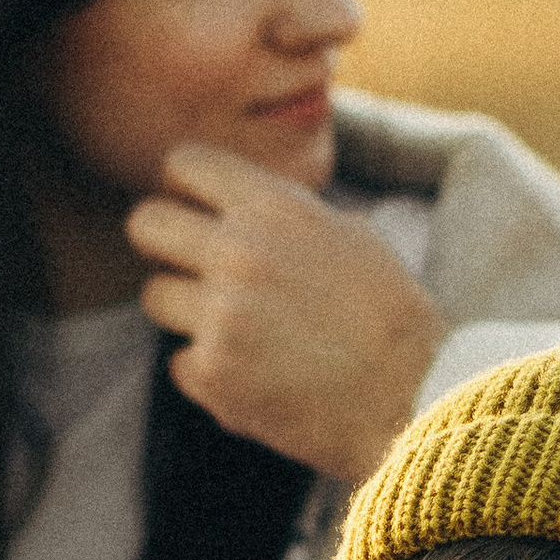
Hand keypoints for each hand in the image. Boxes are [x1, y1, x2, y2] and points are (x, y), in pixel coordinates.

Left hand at [128, 144, 445, 481]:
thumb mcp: (350, 234)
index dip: (183, 188)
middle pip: (144, 223)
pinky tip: (258, 377)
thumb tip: (237, 203)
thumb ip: (285, 213)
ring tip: (241, 331)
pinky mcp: (214, 374)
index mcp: (274, 207)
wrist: (415, 397)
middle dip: (162, 245)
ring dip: (188, 313)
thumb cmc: (391, 318)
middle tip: (190, 268)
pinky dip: (210, 372)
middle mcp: (238, 253)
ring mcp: (221, 315)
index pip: (183, 163)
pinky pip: (178, 362)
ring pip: (155, 296)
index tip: (194, 211)